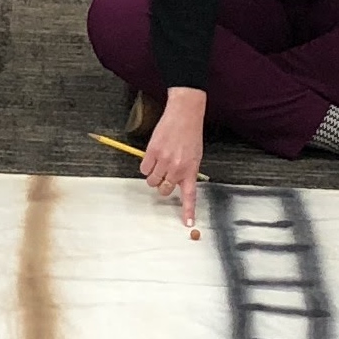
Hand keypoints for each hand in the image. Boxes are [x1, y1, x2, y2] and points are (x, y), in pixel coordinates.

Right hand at [143, 87, 205, 225]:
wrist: (184, 114)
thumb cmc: (190, 134)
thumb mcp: (195, 156)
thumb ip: (187, 171)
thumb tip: (176, 183)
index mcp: (190, 170)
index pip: (189, 196)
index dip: (187, 211)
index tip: (187, 224)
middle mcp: (177, 168)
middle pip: (164, 190)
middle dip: (162, 185)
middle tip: (165, 174)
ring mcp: (164, 161)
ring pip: (152, 181)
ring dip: (153, 175)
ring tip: (159, 162)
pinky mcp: (152, 153)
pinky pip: (144, 169)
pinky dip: (146, 165)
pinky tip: (153, 156)